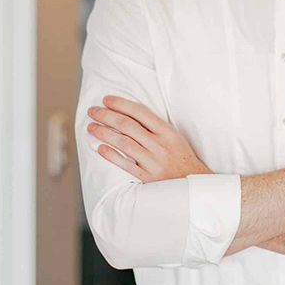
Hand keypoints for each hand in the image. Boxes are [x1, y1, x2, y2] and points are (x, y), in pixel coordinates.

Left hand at [86, 95, 211, 182]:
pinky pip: (126, 164)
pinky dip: (111, 155)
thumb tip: (128, 114)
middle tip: (93, 111)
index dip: (121, 104)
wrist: (193, 184)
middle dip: (107, 116)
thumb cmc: (181, 157)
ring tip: (91, 127)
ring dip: (104, 133)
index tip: (106, 100)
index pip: (140, 113)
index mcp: (167, 132)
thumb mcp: (174, 136)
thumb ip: (155, 126)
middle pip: (128, 126)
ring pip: (124, 143)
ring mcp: (153, 161)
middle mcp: (160, 145)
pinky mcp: (148, 178)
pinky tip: (100, 148)